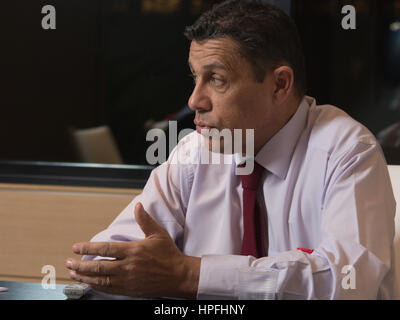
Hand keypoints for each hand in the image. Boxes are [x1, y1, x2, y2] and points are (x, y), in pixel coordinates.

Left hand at [65, 202, 199, 298]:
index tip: (76, 248)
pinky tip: (89, 283)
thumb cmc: (169, 255)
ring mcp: (128, 280)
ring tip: (74, 273)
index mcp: (134, 251)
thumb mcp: (158, 234)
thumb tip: (138, 206)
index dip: (88, 248)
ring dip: (85, 276)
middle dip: (81, 265)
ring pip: (100, 280)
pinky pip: (108, 289)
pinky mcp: (129, 290)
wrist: (178, 277)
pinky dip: (96, 286)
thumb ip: (145, 220)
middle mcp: (128, 267)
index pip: (106, 249)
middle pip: (99, 266)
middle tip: (69, 262)